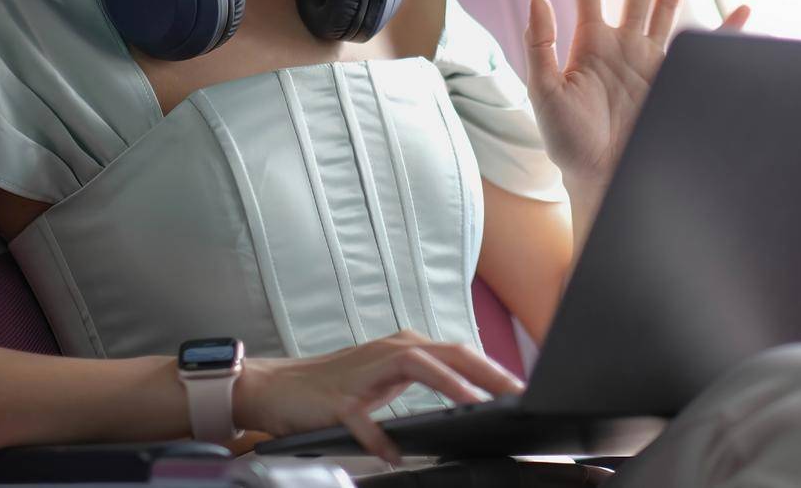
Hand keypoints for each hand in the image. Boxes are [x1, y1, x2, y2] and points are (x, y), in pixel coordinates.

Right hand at [233, 329, 523, 463]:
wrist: (279, 387)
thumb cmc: (337, 384)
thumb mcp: (387, 376)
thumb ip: (424, 379)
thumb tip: (470, 395)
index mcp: (405, 348)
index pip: (458, 353)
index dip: (492, 368)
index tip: (521, 387)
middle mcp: (390, 351)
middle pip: (447, 353)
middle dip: (485, 371)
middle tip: (516, 391)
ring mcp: (364, 374)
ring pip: (415, 367)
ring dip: (447, 384)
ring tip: (474, 403)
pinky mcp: (339, 401)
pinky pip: (363, 420)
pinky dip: (379, 437)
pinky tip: (394, 453)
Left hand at [524, 0, 750, 187]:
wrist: (601, 182)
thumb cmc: (566, 142)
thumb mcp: (544, 93)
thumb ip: (540, 45)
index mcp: (591, 40)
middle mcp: (625, 42)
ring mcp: (653, 60)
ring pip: (672, 3)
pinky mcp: (676, 81)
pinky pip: (708, 50)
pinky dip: (728, 31)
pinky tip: (743, 7)